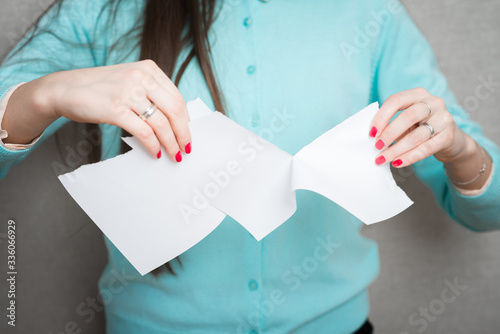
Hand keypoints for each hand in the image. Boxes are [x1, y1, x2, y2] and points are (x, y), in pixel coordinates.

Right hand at [44, 59, 190, 160]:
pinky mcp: (114, 108)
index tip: (187, 134)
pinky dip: (153, 145)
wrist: (64, 88)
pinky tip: (155, 153)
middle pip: (175, 109)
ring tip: (174, 155)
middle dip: (183, 133)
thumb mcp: (130, 80)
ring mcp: (127, 92)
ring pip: (161, 123)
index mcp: (149, 69)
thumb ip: (151, 93)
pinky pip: (143, 131)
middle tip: (186, 148)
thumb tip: (176, 121)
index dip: (186, 119)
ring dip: (171, 143)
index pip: (177, 97)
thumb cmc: (100, 88)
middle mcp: (140, 77)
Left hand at [369, 87, 468, 166]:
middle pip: (408, 116)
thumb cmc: (421, 127)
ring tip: (383, 159)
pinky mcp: (448, 136)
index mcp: (418, 94)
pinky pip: (426, 148)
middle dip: (389, 133)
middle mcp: (433, 103)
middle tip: (377, 146)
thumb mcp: (406, 121)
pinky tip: (397, 163)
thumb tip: (373, 138)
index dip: (381, 117)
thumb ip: (391, 124)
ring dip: (396, 149)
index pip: (396, 100)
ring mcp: (443, 118)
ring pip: (416, 136)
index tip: (371, 133)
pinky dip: (409, 157)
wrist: (450, 139)